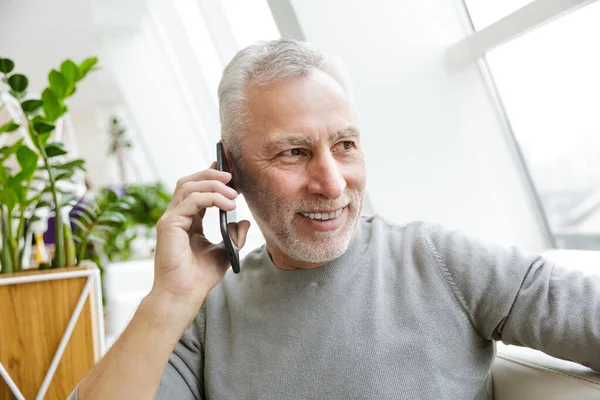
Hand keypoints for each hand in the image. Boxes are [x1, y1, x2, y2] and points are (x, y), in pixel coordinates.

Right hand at [150, 163, 250, 313]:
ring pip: (188, 186)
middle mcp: (176, 216)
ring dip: (214, 185)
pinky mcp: (169, 224)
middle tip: (232, 176)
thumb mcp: (224, 252)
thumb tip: (246, 222)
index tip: (230, 173)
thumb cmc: (199, 278)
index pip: (196, 190)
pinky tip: (228, 205)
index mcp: (187, 220)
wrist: (184, 295)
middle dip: (211, 175)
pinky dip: (211, 198)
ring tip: (234, 193)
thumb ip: (234, 236)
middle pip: (189, 182)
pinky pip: (190, 200)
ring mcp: (170, 219)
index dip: (211, 178)